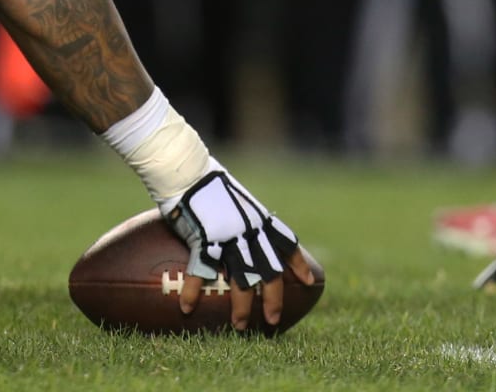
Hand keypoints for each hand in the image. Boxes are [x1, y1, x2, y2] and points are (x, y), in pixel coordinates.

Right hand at [161, 162, 313, 329]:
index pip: (285, 242)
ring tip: (239, 326)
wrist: (188, 170)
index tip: (308, 282)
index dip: (297, 264)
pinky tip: (186, 307)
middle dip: (273, 299)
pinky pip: (201, 272)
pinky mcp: (205, 239)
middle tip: (273, 321)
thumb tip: (243, 227)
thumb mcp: (234, 197)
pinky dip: (192, 291)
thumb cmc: (207, 180)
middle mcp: (249, 230)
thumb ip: (241, 216)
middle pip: (268, 271)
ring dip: (241, 306)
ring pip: (242, 279)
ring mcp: (228, 236)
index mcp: (258, 218)